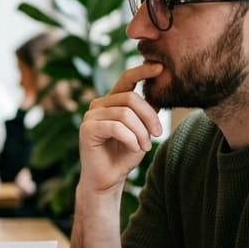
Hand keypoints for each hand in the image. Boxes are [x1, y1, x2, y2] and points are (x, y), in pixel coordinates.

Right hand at [78, 63, 163, 196]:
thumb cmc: (125, 155)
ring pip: (125, 114)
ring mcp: (91, 116)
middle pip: (131, 98)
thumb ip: (147, 112)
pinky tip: (134, 148)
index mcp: (112, 101)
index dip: (142, 71)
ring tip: (144, 146)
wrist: (108, 179)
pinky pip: (116, 127)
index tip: (161, 67)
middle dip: (149, 117)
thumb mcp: (142, 130)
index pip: (127, 79)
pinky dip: (131, 139)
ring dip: (141, 132)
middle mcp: (99, 104)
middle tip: (158, 134)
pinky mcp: (87, 129)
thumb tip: (160, 90)